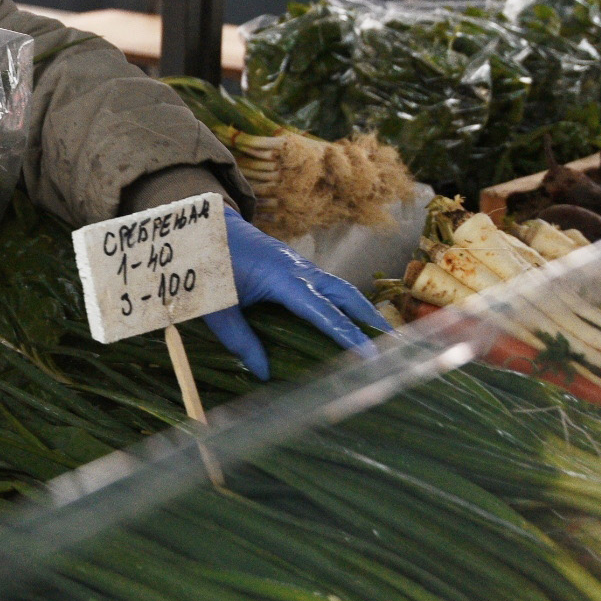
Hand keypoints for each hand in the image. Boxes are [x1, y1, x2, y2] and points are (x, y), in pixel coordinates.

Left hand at [202, 210, 391, 379]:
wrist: (205, 227)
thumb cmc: (208, 266)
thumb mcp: (218, 309)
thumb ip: (240, 340)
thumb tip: (263, 373)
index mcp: (282, 278)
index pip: (324, 312)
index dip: (348, 335)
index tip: (370, 356)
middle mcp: (298, 269)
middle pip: (346, 294)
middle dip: (371, 319)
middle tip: (395, 346)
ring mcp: (298, 265)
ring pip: (340, 288)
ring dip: (361, 310)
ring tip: (380, 338)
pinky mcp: (294, 266)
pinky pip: (327, 286)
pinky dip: (344, 303)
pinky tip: (348, 321)